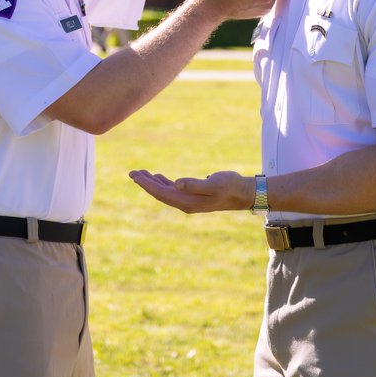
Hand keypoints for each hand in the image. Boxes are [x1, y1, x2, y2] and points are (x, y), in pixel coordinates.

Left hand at [128, 170, 252, 213]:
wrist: (243, 193)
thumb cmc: (230, 186)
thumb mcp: (213, 184)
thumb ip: (195, 185)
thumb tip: (176, 183)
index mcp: (188, 202)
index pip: (162, 194)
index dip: (148, 185)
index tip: (135, 177)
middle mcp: (186, 203)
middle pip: (160, 194)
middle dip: (145, 183)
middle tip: (132, 173)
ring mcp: (189, 200)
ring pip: (165, 191)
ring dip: (152, 182)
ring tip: (140, 173)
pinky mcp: (193, 196)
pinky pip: (173, 190)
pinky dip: (163, 183)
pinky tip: (157, 177)